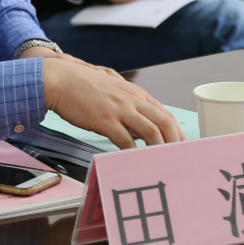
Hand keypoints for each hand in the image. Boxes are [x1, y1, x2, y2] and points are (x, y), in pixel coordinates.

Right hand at [43, 56, 184, 149]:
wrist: (60, 79)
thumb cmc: (81, 86)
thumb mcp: (111, 89)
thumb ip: (127, 103)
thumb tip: (136, 123)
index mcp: (135, 93)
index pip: (165, 113)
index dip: (177, 132)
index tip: (183, 147)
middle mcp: (132, 99)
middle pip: (165, 122)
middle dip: (176, 143)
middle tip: (181, 160)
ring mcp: (119, 109)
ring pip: (151, 131)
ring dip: (161, 149)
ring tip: (164, 164)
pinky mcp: (105, 119)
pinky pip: (125, 140)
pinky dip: (134, 153)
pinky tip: (136, 162)